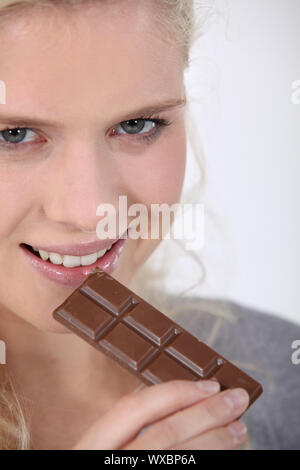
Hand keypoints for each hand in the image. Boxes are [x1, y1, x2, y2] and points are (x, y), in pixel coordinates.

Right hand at [72, 379, 248, 449]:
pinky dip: (206, 464)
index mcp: (93, 448)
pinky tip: (223, 456)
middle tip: (237, 400)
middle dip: (207, 413)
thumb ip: (130, 431)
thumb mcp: (106, 448)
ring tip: (239, 429)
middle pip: (165, 433)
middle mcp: (109, 464)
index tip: (209, 385)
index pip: (134, 408)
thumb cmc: (112, 461)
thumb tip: (182, 403)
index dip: (175, 392)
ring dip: (216, 442)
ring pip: (181, 459)